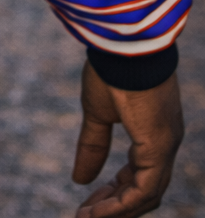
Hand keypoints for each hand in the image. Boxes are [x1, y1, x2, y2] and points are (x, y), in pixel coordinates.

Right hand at [73, 61, 182, 216]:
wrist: (121, 44)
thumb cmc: (111, 69)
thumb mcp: (97, 112)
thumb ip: (93, 145)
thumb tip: (79, 179)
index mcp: (155, 133)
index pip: (139, 176)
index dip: (115, 193)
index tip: (89, 202)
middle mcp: (166, 144)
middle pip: (144, 191)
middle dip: (114, 206)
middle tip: (86, 215)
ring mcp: (166, 146)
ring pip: (146, 195)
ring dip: (116, 211)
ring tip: (86, 217)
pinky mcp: (159, 147)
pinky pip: (143, 189)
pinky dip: (121, 204)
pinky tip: (98, 211)